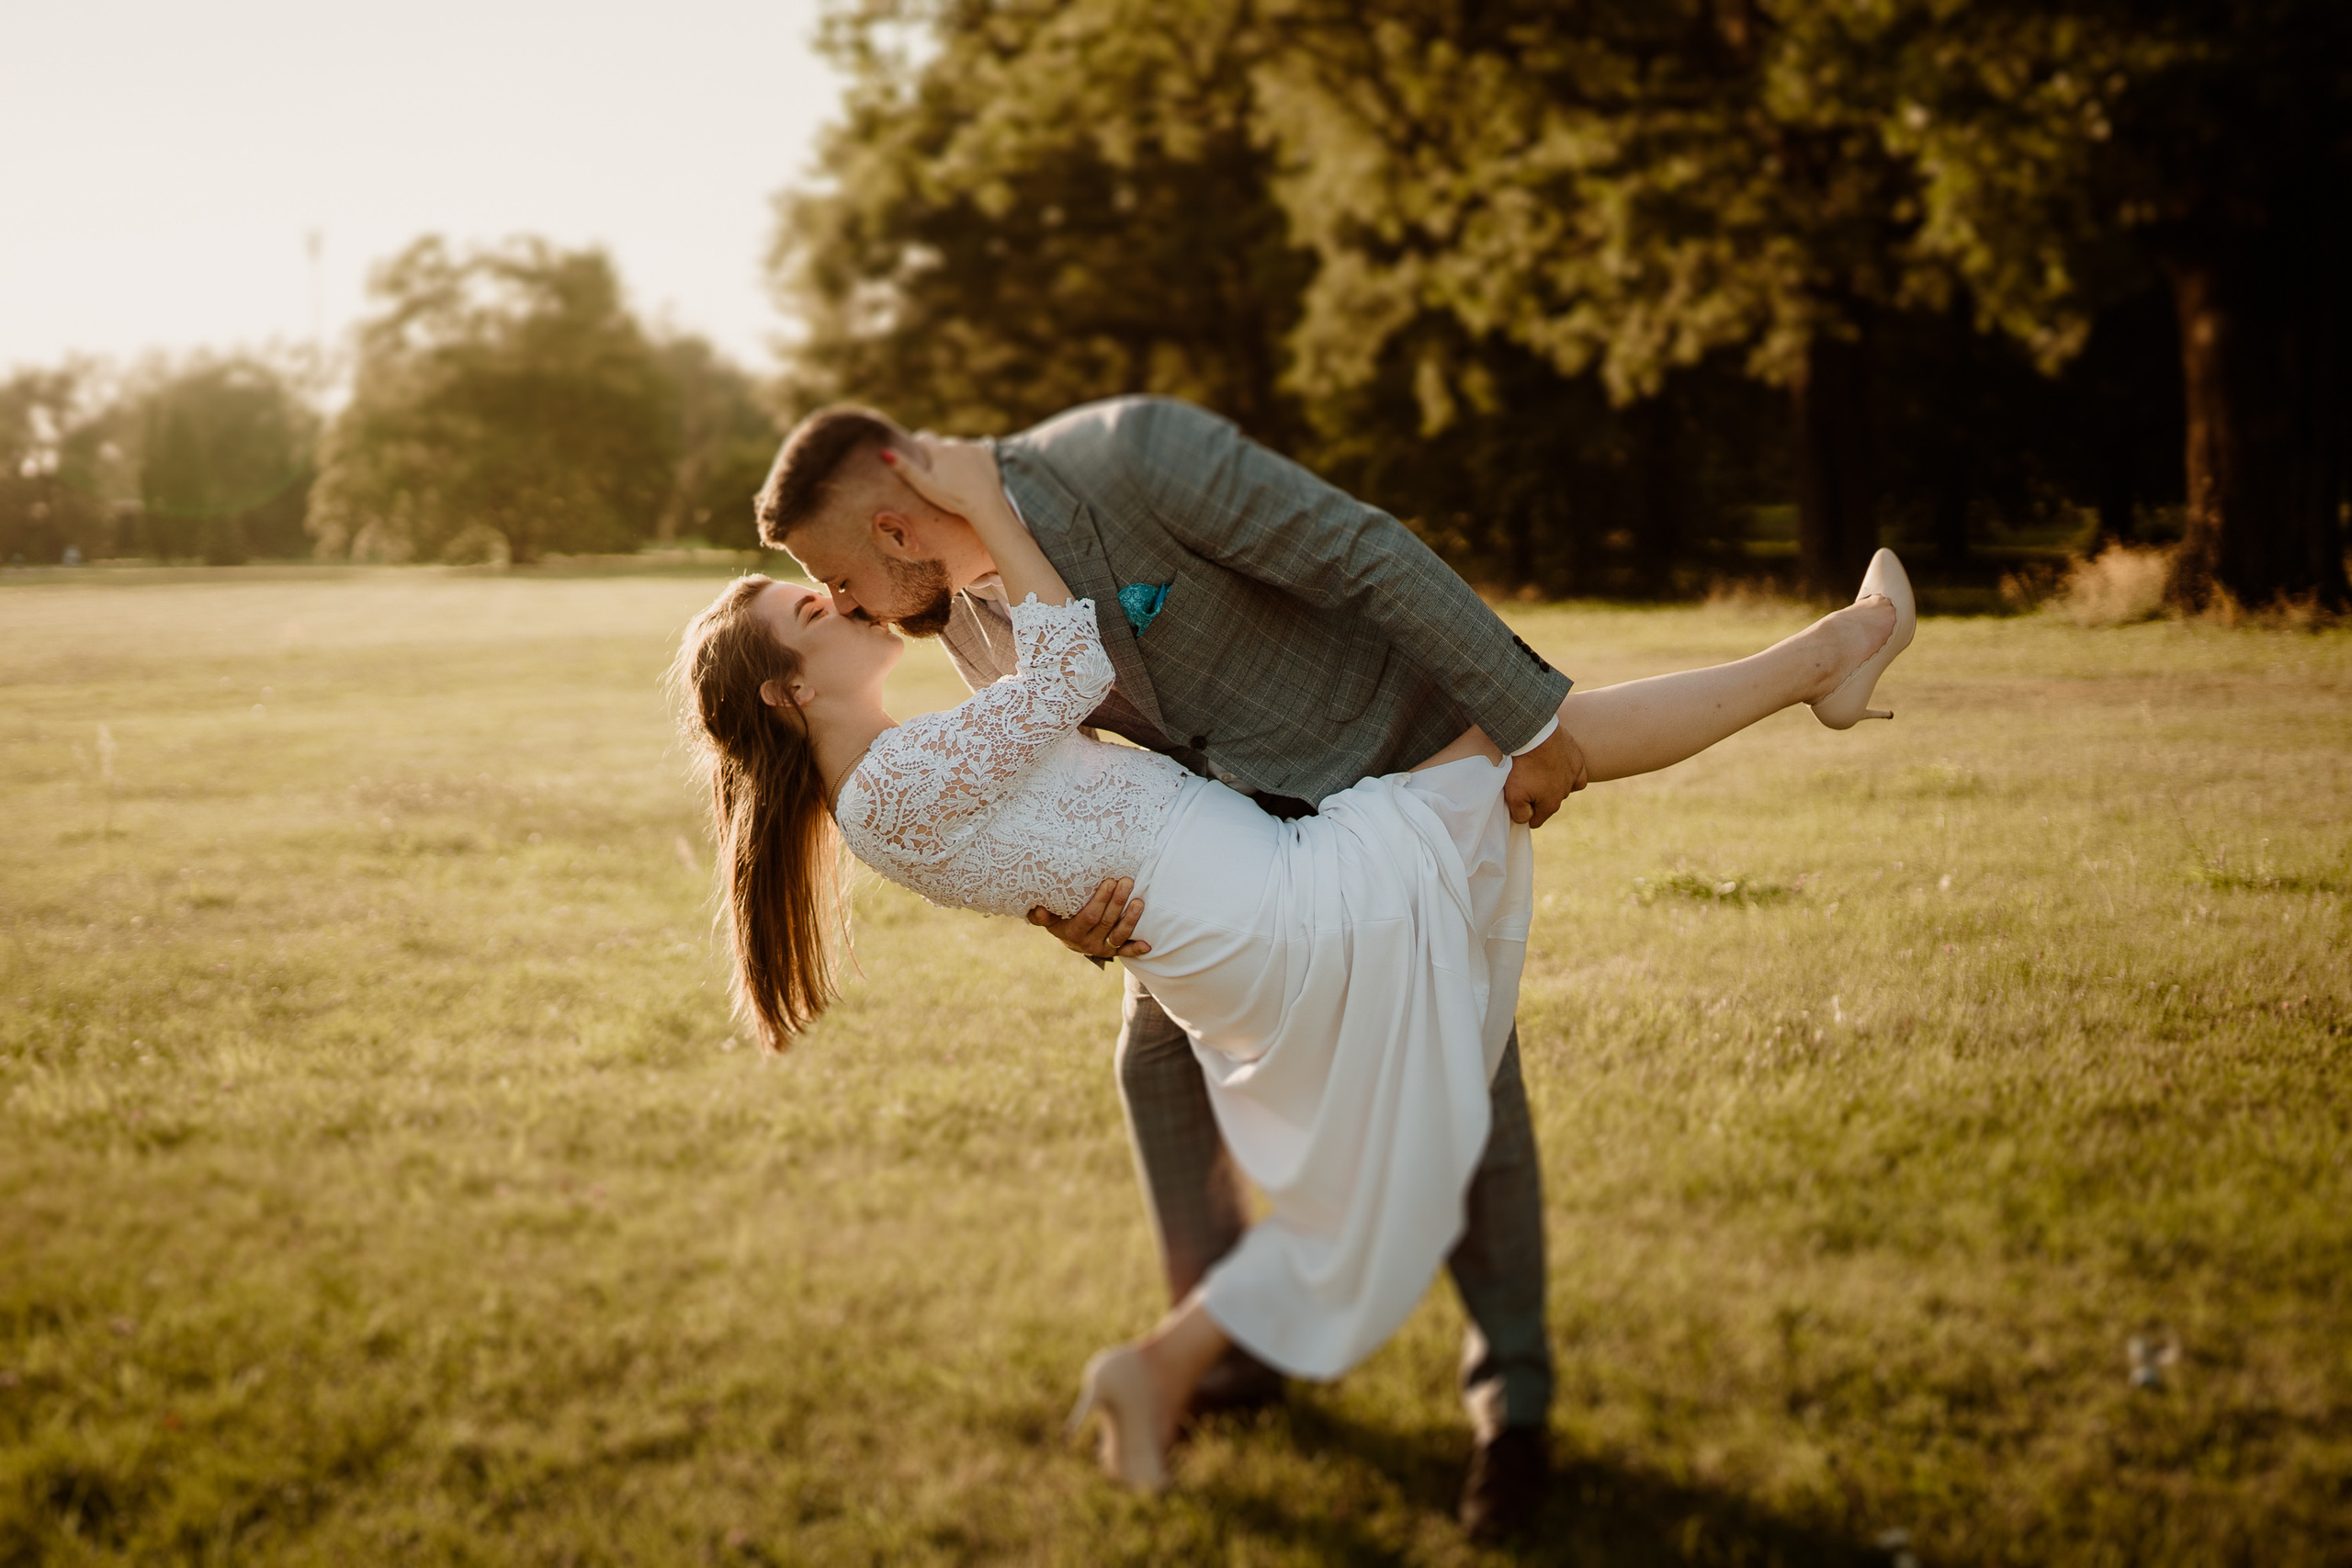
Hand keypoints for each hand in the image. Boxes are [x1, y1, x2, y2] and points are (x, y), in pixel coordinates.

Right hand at [882, 433, 1011, 528]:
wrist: (986, 505)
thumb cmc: (952, 499)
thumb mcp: (925, 486)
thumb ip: (905, 468)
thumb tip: (884, 452)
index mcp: (939, 451)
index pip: (924, 437)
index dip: (921, 446)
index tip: (923, 459)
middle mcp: (955, 444)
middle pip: (942, 444)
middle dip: (940, 454)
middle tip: (942, 475)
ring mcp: (973, 447)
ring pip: (959, 448)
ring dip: (956, 457)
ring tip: (958, 478)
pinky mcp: (986, 453)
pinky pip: (974, 452)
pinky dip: (972, 460)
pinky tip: (972, 476)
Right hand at [1031, 877, 1150, 959]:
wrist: (1068, 939)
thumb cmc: (1058, 920)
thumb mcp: (1046, 917)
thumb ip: (1039, 915)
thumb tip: (1038, 908)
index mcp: (1072, 933)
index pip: (1090, 916)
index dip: (1101, 900)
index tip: (1109, 882)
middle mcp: (1087, 943)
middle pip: (1107, 922)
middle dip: (1118, 901)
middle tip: (1127, 882)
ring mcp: (1101, 948)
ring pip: (1118, 935)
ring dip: (1130, 919)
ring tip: (1139, 901)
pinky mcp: (1112, 952)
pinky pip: (1125, 951)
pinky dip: (1136, 949)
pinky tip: (1147, 944)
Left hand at [1503, 725, 1587, 827]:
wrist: (1534, 736)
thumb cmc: (1522, 766)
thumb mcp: (1513, 796)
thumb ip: (1520, 814)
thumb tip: (1527, 819)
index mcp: (1550, 805)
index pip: (1537, 820)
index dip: (1526, 815)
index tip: (1518, 804)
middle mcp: (1565, 794)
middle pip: (1549, 804)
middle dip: (1538, 799)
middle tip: (1525, 783)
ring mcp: (1572, 777)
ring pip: (1563, 790)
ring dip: (1553, 785)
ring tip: (1539, 774)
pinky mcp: (1577, 762)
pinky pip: (1578, 777)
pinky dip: (1570, 777)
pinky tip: (1561, 772)